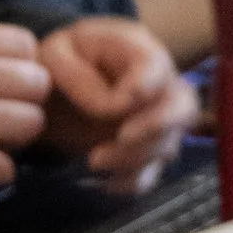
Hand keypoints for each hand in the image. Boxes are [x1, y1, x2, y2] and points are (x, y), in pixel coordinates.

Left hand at [35, 18, 197, 187]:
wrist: (50, 90)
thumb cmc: (56, 63)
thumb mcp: (54, 56)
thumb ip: (79, 76)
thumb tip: (111, 108)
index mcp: (135, 49)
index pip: (156, 65)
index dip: (145, 85)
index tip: (122, 102)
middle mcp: (157, 84)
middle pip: (182, 107)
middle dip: (156, 126)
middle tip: (122, 138)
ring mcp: (156, 119)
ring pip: (168, 144)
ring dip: (135, 158)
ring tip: (93, 160)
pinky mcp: (145, 149)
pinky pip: (153, 171)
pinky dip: (133, 181)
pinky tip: (106, 182)